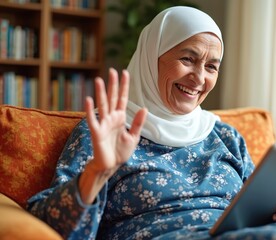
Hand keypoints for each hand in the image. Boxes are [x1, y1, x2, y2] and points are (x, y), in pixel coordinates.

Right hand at [79, 68, 146, 203]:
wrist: (112, 166)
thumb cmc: (121, 152)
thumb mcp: (133, 137)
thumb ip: (137, 123)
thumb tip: (144, 108)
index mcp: (120, 118)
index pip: (122, 99)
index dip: (124, 86)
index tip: (125, 72)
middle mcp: (111, 118)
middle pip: (112, 98)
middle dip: (113, 85)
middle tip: (112, 70)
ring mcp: (103, 124)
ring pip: (102, 105)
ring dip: (101, 93)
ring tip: (100, 80)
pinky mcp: (96, 132)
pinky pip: (92, 119)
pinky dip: (90, 110)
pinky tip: (88, 99)